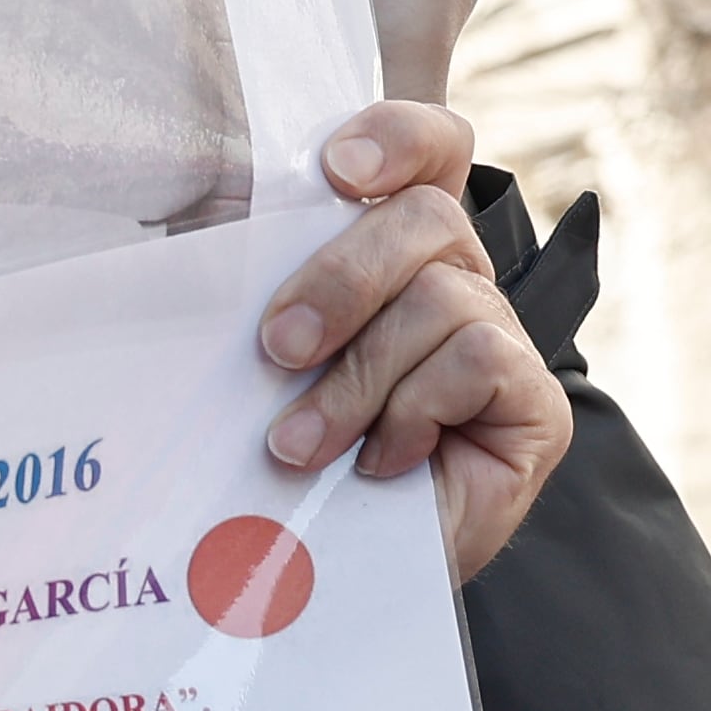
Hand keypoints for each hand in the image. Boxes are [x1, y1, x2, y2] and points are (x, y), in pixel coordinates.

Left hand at [257, 102, 569, 582]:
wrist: (319, 574)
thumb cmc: (278, 453)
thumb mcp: (244, 353)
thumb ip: (233, 277)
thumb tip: (176, 209)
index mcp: (389, 251)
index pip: (429, 149)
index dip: (396, 136)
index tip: (334, 172)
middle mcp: (457, 280)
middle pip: (426, 217)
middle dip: (339, 280)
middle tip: (275, 350)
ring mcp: (503, 339)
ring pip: (440, 298)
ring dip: (356, 379)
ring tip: (300, 445)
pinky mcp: (534, 403)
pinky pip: (478, 359)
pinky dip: (413, 410)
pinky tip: (382, 460)